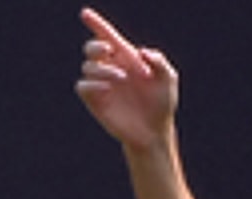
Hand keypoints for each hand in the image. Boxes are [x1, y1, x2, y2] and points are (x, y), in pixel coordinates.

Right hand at [74, 7, 177, 149]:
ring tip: (121, 77)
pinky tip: (108, 88)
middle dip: (97, 45)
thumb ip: (160, 62)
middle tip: (110, 49)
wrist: (155, 131)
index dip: (96, 24)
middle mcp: (111, 68)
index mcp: (126, 58)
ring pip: (88, 66)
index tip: (86, 13)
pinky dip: (92, 84)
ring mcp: (101, 84)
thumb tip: (141, 52)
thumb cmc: (162, 103)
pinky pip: (83, 86)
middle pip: (92, 48)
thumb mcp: (168, 80)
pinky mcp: (95, 101)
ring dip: (104, 68)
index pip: (108, 37)